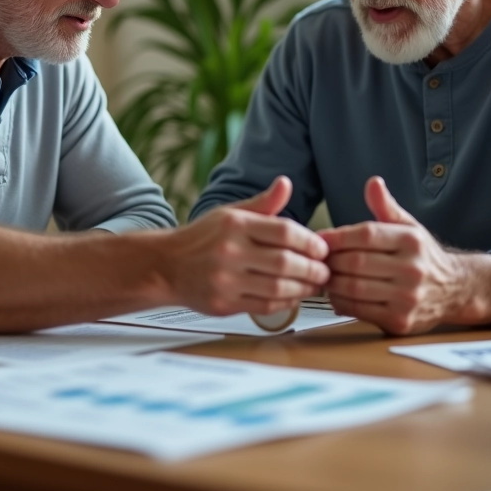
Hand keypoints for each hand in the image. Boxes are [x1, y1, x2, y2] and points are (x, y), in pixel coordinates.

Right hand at [162, 176, 329, 316]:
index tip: (322, 248)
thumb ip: (263, 203)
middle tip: (324, 271)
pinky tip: (293, 296)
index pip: (285, 231)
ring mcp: (225, 279)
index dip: (310, 242)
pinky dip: (285, 303)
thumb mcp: (231, 213)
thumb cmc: (202, 238)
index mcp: (235, 224)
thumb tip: (286, 183)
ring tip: (313, 285)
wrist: (165, 265)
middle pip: (285, 262)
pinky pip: (264, 306)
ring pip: (278, 288)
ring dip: (303, 288)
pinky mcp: (223, 303)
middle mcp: (229, 251)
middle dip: (313, 269)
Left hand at [319, 177, 490, 334]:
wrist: (455, 290)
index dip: (336, 237)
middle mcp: (412, 268)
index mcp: (411, 241)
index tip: (318, 239)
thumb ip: (386, 207)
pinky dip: (341, 303)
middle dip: (330, 261)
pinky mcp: (401, 320)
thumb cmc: (423, 256)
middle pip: (356, 263)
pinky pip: (360, 311)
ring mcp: (408, 297)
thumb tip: (373, 183)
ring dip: (332, 283)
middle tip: (316, 260)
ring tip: (323, 276)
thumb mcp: (409, 227)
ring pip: (355, 288)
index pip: (365, 235)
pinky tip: (336, 295)